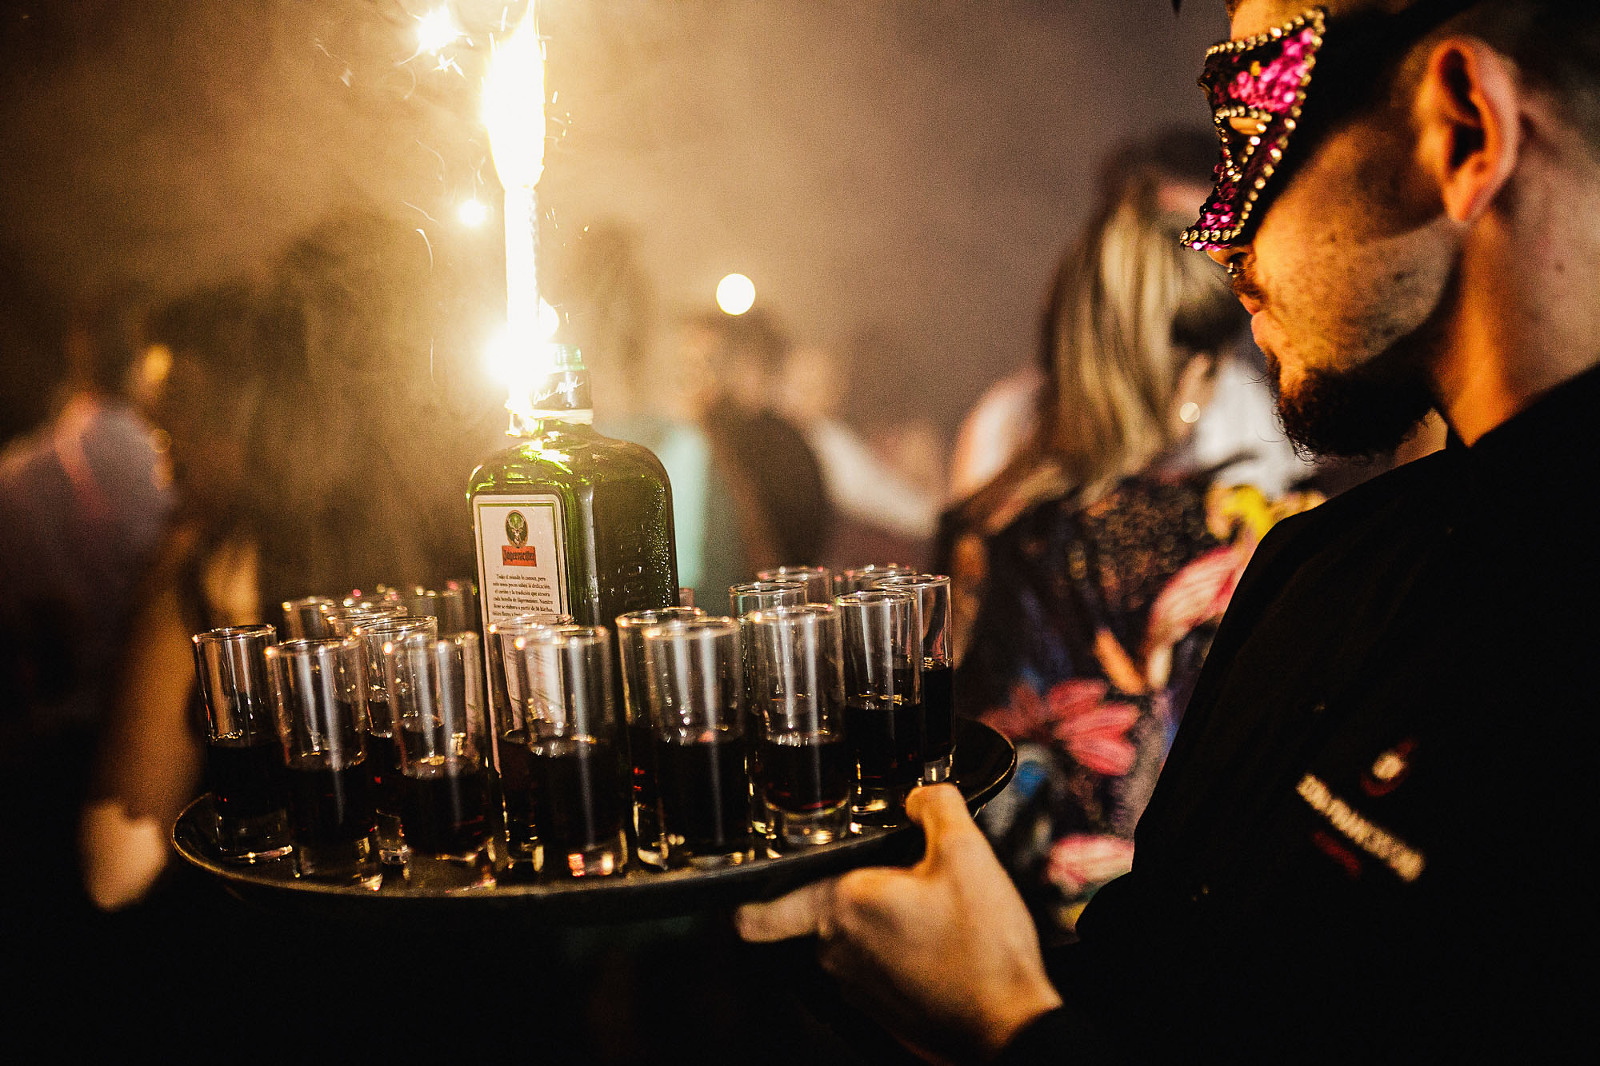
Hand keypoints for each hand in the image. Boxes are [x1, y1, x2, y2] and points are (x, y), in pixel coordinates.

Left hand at [736, 784, 1061, 1063]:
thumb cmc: (985, 952)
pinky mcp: (881, 1009)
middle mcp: (838, 951)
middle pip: (819, 909)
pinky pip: (874, 967)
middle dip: (853, 888)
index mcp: (844, 906)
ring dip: (877, 922)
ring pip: (849, 938)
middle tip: (900, 877)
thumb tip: (922, 794)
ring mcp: (857, 986)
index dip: (744, 898)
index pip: (758, 914)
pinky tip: (938, 943)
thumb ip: (937, 806)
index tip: (745, 887)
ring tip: (929, 911)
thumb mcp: (968, 854)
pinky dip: (897, 952)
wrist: (1012, 1027)